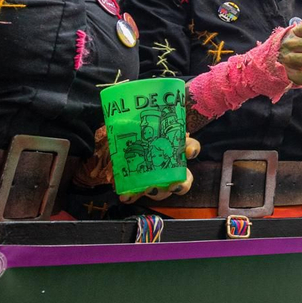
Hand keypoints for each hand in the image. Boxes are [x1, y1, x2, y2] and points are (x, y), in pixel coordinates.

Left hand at [76, 127, 199, 201]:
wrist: (108, 141)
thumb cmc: (128, 129)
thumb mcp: (135, 121)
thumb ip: (138, 117)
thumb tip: (137, 106)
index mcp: (172, 145)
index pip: (191, 147)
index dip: (192, 149)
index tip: (188, 152)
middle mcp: (168, 164)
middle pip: (184, 177)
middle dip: (183, 183)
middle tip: (174, 184)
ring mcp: (154, 178)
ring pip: (165, 191)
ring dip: (159, 192)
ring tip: (149, 189)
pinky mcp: (137, 186)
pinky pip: (137, 195)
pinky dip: (132, 196)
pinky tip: (125, 196)